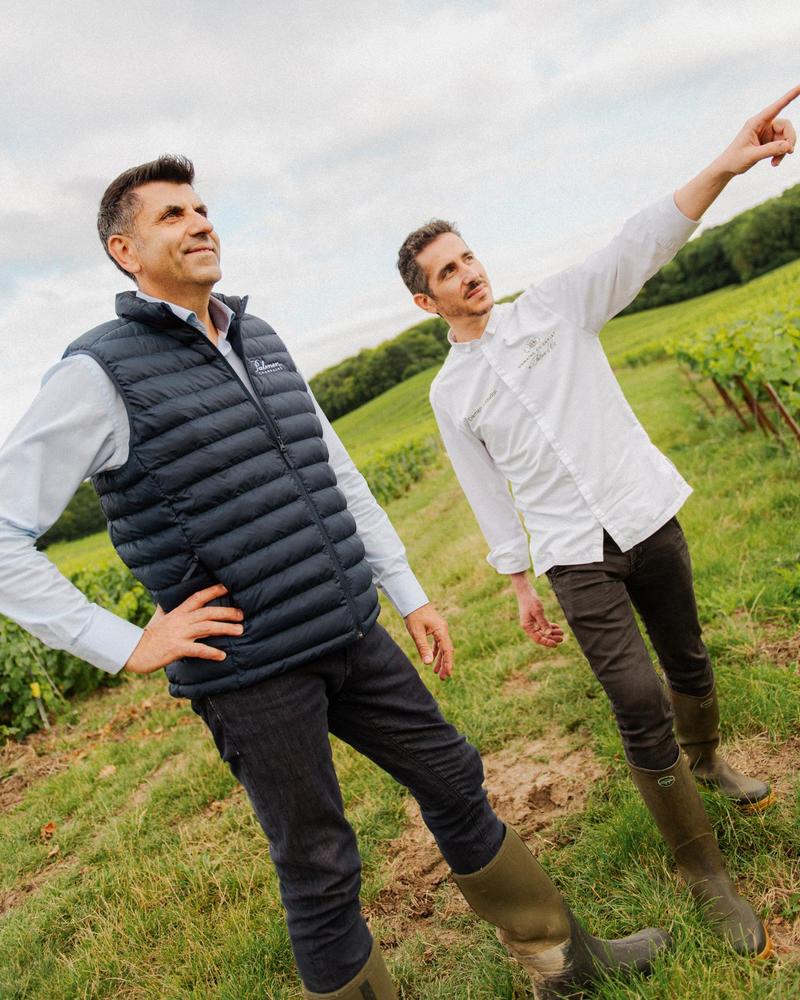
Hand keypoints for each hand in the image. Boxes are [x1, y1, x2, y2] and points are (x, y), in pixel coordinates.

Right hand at [124, 584, 243, 674]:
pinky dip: (211, 652)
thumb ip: (166, 608)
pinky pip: (198, 650)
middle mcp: (181, 621)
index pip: (197, 597)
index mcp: (178, 612)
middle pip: (208, 612)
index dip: (213, 591)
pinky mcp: (177, 648)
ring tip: (240, 630)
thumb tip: (166, 598)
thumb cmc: (148, 634)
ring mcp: (179, 634)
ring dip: (225, 628)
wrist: (133, 651)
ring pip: (206, 628)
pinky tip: (222, 655)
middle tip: (242, 614)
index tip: (227, 587)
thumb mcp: (159, 617)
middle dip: (226, 612)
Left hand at [404, 603, 453, 679]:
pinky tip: (432, 659)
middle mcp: (443, 630)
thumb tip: (428, 663)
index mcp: (441, 631)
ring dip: (441, 660)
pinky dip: (436, 652)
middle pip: (447, 650)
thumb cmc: (414, 615)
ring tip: (437, 673)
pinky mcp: (435, 628)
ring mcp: (440, 629)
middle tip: (443, 678)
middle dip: (445, 664)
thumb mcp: (417, 633)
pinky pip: (438, 643)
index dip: (448, 663)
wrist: (412, 601)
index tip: (447, 674)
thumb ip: (423, 648)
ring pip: (443, 647)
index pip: (447, 650)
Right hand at [517, 588, 563, 647]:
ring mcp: (532, 622)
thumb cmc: (530, 600)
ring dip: (552, 632)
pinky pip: (543, 625)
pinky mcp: (535, 618)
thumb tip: (549, 633)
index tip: (556, 644)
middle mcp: (529, 626)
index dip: (547, 642)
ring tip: (562, 633)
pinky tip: (557, 627)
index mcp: (527, 627)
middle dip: (551, 638)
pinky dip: (550, 626)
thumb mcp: (538, 612)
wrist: (525, 591)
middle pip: (541, 636)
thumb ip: (543, 623)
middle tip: (562, 639)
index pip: (538, 639)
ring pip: (543, 631)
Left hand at [717, 85, 798, 174]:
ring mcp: (767, 132)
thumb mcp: (751, 156)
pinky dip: (780, 153)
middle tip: (789, 152)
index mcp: (755, 122)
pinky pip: (781, 144)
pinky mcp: (768, 141)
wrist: (727, 167)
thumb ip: (770, 150)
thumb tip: (788, 146)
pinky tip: (774, 163)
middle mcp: (763, 124)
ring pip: (785, 136)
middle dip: (789, 139)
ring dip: (784, 150)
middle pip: (786, 126)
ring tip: (775, 163)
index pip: (776, 106)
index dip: (790, 95)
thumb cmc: (734, 159)